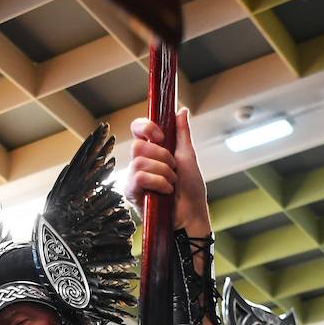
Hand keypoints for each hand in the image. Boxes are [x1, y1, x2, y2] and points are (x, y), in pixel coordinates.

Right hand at [126, 108, 209, 232]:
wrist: (192, 214)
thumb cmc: (190, 190)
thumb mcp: (188, 156)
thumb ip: (182, 133)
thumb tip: (181, 110)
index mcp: (152, 151)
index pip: (137, 129)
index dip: (145, 127)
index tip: (160, 136)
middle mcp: (139, 162)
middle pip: (138, 145)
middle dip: (162, 157)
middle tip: (173, 169)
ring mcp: (134, 177)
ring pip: (139, 161)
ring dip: (163, 172)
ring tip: (172, 183)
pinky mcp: (131, 192)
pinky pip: (139, 177)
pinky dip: (158, 182)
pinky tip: (166, 191)